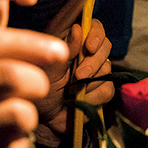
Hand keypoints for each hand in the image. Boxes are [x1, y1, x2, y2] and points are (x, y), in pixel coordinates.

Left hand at [34, 20, 113, 146]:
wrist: (43, 121)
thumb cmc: (39, 90)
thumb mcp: (48, 69)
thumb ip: (65, 50)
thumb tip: (78, 28)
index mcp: (72, 43)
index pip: (93, 26)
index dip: (96, 34)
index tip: (89, 47)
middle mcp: (86, 54)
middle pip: (105, 46)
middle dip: (94, 61)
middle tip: (78, 75)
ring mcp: (96, 72)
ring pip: (108, 68)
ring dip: (91, 81)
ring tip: (72, 91)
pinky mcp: (102, 90)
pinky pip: (108, 89)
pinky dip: (94, 96)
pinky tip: (81, 100)